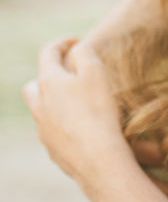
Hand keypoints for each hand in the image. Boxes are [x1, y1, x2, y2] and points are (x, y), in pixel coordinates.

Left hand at [24, 38, 130, 187]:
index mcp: (48, 83)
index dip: (62, 43)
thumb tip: (78, 48)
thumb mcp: (96, 72)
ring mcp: (44, 131)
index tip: (77, 41)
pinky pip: (53, 133)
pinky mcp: (53, 151)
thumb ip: (85, 53)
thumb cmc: (99, 112)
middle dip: (49, 77)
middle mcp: (40, 106)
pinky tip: (82, 131)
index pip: (48, 53)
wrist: (98, 160)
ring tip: (76, 105)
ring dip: (55, 104)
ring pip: (42, 111)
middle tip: (69, 77)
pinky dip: (64, 127)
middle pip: (34, 85)